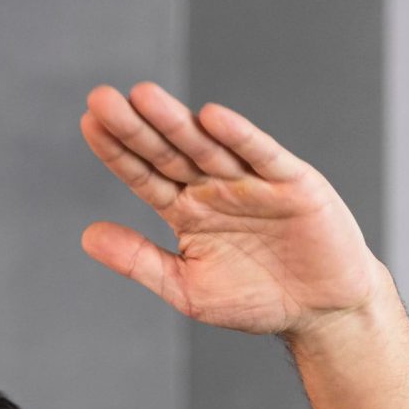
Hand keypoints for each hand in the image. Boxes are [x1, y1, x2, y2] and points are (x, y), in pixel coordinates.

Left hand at [79, 81, 383, 338]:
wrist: (321, 312)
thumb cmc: (256, 299)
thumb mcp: (188, 289)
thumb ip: (140, 261)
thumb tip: (86, 236)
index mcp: (187, 210)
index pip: (144, 174)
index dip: (118, 150)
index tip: (88, 123)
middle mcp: (214, 187)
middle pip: (169, 152)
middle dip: (136, 127)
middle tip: (101, 99)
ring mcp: (252, 181)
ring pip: (208, 146)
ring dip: (177, 122)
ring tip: (142, 96)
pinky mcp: (292, 183)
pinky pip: (262, 155)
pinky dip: (240, 137)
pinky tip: (213, 117)